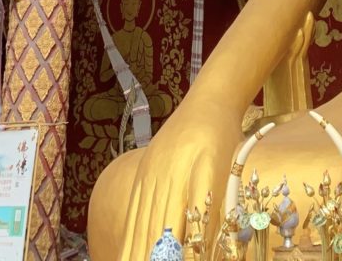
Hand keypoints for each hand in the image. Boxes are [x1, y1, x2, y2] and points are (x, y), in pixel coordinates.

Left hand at [116, 97, 241, 260]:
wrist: (213, 98)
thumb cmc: (189, 134)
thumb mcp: (161, 162)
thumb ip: (152, 198)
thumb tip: (149, 238)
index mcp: (145, 180)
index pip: (133, 228)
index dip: (128, 254)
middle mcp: (158, 179)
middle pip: (147, 233)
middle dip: (145, 258)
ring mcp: (181, 173)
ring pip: (169, 226)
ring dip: (167, 255)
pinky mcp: (207, 168)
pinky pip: (200, 209)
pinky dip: (197, 236)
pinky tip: (195, 253)